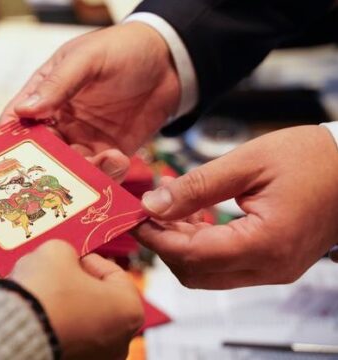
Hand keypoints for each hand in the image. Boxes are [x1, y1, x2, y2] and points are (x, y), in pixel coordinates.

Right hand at [0, 22, 179, 180]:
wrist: (170, 61)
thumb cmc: (124, 48)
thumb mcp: (87, 58)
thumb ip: (58, 84)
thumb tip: (24, 110)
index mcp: (45, 94)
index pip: (17, 121)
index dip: (11, 141)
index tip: (12, 160)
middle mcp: (59, 121)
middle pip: (40, 153)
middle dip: (46, 168)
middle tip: (56, 176)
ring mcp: (83, 139)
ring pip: (69, 168)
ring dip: (80, 173)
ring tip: (103, 160)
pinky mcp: (109, 153)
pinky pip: (100, 173)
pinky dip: (106, 174)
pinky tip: (118, 160)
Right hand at [10, 240, 143, 359]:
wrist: (12, 331)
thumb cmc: (44, 293)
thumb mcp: (57, 252)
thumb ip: (68, 252)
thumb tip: (65, 258)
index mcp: (129, 309)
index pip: (114, 273)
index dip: (90, 259)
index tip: (72, 256)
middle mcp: (121, 340)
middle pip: (101, 299)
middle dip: (78, 283)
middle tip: (57, 271)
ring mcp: (99, 357)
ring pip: (85, 320)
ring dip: (67, 305)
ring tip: (43, 292)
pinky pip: (71, 338)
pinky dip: (58, 325)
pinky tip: (39, 313)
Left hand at [136, 126, 337, 288]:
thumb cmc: (314, 158)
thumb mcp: (247, 162)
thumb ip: (196, 187)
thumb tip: (154, 204)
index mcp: (265, 243)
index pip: (191, 255)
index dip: (156, 239)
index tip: (134, 218)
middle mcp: (270, 266)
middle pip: (195, 274)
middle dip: (165, 246)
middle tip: (148, 214)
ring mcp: (274, 269)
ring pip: (209, 274)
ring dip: (182, 247)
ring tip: (169, 211)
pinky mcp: (275, 263)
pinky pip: (227, 265)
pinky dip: (203, 246)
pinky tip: (194, 217)